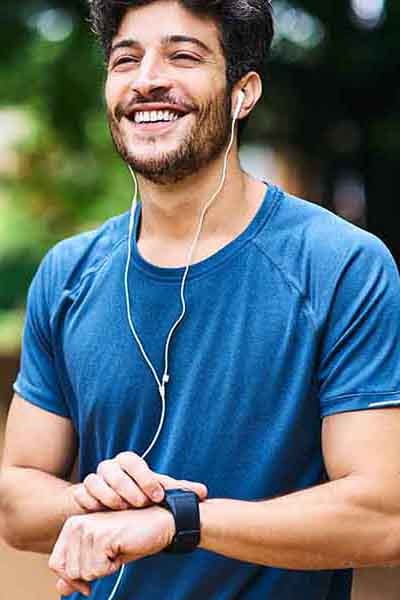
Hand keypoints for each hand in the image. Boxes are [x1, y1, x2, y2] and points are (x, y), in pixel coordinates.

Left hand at [49, 507, 174, 596]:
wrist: (158, 523)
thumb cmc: (132, 538)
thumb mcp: (102, 557)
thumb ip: (80, 570)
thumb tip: (60, 589)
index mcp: (72, 525)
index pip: (56, 563)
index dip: (74, 577)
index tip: (97, 568)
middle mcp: (75, 524)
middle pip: (69, 572)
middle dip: (93, 571)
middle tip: (112, 553)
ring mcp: (87, 528)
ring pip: (82, 573)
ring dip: (104, 569)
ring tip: (117, 549)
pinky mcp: (100, 536)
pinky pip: (96, 570)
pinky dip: (112, 567)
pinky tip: (121, 548)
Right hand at [73, 451, 207, 511]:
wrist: (110, 507)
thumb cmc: (139, 496)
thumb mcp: (157, 492)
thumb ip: (178, 491)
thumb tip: (203, 492)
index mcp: (127, 462)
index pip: (132, 461)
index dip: (145, 477)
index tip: (157, 496)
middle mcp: (109, 468)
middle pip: (112, 470)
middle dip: (127, 487)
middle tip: (140, 504)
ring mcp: (93, 480)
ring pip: (95, 481)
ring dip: (109, 495)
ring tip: (123, 509)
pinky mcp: (81, 494)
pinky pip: (81, 495)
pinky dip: (91, 503)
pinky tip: (103, 514)